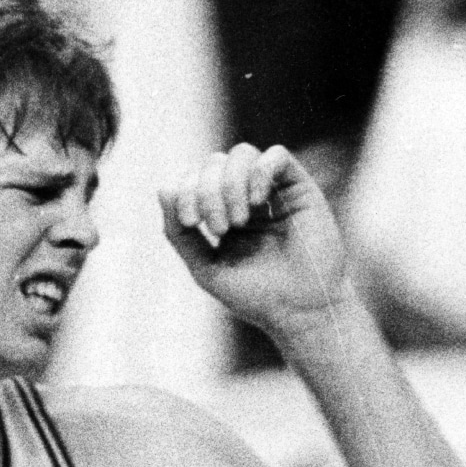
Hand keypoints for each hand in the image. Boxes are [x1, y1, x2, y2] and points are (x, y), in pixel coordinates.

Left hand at [159, 144, 348, 339]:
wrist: (301, 312)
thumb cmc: (256, 296)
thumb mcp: (206, 268)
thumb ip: (180, 234)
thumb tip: (164, 189)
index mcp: (221, 214)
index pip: (194, 179)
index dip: (185, 191)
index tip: (192, 223)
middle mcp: (246, 198)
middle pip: (214, 163)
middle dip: (208, 191)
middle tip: (221, 228)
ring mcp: (273, 191)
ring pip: (241, 154)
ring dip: (231, 184)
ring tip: (240, 220)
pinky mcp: (300, 188)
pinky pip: (276, 156)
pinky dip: (259, 172)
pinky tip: (258, 201)